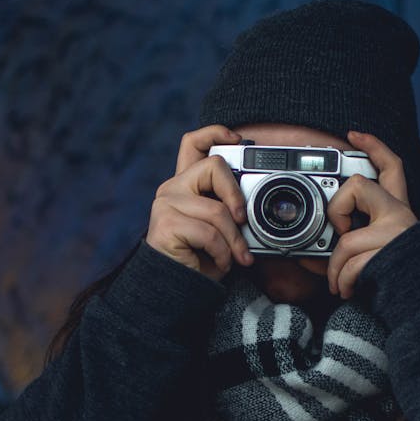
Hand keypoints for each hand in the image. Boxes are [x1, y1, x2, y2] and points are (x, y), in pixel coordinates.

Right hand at [147, 125, 255, 281]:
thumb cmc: (203, 257)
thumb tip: (254, 203)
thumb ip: (230, 207)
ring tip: (236, 256)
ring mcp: (165, 204)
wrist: (181, 288)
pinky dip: (222, 253)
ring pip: (217, 210)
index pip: (193, 143)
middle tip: (243, 220)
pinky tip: (220, 263)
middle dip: (236, 195)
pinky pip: (209, 233)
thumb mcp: (222, 227)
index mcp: (186, 184)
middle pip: (212, 166)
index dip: (215, 132)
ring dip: (234, 240)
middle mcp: (172, 188)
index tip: (238, 138)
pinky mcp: (165, 225)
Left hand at [326, 131, 418, 298]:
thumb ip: (358, 237)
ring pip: (346, 239)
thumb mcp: (379, 250)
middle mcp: (401, 215)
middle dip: (336, 210)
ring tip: (339, 282)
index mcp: (400, 209)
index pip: (391, 166)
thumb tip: (322, 242)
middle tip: (340, 235)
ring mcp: (396, 233)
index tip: (353, 134)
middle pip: (357, 185)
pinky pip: (350, 262)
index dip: (373, 146)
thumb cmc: (398, 280)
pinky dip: (342, 281)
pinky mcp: (388, 253)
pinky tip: (348, 290)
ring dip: (335, 267)